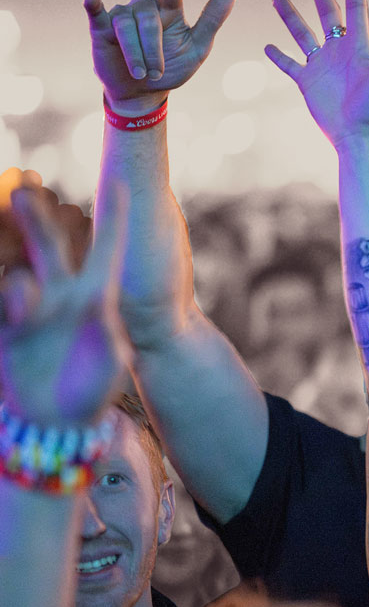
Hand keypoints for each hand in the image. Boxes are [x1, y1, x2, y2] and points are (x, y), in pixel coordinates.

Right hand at [0, 186, 128, 426]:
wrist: (59, 423)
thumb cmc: (95, 390)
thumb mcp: (111, 359)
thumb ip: (103, 332)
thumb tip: (92, 309)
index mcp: (96, 298)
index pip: (105, 250)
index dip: (111, 218)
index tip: (119, 182)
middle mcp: (60, 296)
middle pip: (47, 248)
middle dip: (36, 220)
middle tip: (23, 190)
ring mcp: (29, 311)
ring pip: (16, 274)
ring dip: (14, 273)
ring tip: (21, 297)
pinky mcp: (5, 330)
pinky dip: (1, 301)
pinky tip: (8, 297)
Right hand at [84, 0, 235, 113]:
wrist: (143, 93)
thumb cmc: (171, 67)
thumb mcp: (197, 47)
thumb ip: (211, 20)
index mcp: (169, 9)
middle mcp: (145, 7)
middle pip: (149, 19)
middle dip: (153, 49)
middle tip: (157, 73)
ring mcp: (123, 15)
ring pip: (127, 26)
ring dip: (136, 55)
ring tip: (141, 73)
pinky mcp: (101, 27)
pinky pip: (96, 11)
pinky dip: (93, 3)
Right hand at [265, 0, 368, 148]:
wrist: (355, 133)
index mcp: (358, 46)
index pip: (355, 12)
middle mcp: (338, 51)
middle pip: (327, 16)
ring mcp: (321, 65)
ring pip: (301, 34)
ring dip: (289, 16)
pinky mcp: (307, 81)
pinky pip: (289, 65)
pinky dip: (279, 56)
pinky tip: (268, 46)